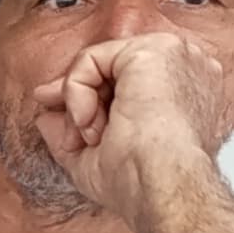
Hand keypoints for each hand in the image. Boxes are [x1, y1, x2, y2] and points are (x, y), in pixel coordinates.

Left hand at [32, 27, 233, 220]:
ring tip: (90, 136)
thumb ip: (72, 130)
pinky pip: (90, 59)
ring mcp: (175, 55)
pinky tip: (87, 120)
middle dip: (79, 98)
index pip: (128, 81)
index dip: (91, 98)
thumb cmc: (140, 180)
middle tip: (73, 134)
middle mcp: (187, 68)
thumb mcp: (94, 156)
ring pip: (100, 63)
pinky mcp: (153, 50)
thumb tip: (46, 117)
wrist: (159, 182)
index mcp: (186, 93)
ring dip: (79, 101)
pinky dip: (75, 90)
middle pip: (114, 70)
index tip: (70, 125)